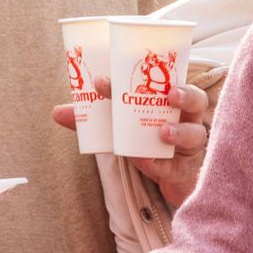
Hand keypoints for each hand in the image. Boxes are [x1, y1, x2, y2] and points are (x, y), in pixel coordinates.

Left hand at [52, 76, 208, 207]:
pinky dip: (161, 164)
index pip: (167, 80)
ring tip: (162, 133)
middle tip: (169, 95)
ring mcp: (190, 145)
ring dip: (179, 131)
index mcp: (171, 100)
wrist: (164, 177)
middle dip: (185, 94)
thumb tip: (56, 112)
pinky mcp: (185, 171)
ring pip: (195, 134)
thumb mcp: (117, 127)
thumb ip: (91, 119)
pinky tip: (148, 162)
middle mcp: (186, 118)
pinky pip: (177, 166)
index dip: (150, 74)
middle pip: (196, 100)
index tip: (111, 79)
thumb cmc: (143, 140)